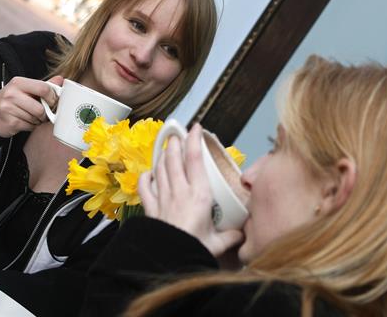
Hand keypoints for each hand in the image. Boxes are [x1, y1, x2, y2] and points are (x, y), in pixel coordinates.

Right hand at [0, 75, 62, 137]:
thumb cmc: (11, 100)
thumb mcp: (25, 89)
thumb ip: (43, 85)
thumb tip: (60, 79)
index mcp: (18, 82)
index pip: (43, 88)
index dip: (52, 97)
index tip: (53, 102)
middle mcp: (12, 93)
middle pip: (40, 108)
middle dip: (45, 114)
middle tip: (43, 113)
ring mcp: (9, 108)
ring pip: (35, 118)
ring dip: (37, 120)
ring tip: (31, 117)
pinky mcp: (9, 121)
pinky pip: (29, 126)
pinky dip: (30, 126)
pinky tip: (24, 122)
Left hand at [139, 123, 243, 256]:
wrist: (169, 257)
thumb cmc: (194, 248)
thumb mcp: (217, 243)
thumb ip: (230, 236)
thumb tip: (241, 234)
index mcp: (199, 195)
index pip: (195, 159)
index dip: (194, 140)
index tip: (195, 128)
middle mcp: (180, 191)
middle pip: (174, 159)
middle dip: (175, 143)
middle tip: (177, 134)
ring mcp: (162, 197)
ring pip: (160, 168)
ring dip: (162, 155)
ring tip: (165, 147)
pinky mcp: (150, 207)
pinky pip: (144, 187)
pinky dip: (145, 177)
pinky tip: (148, 173)